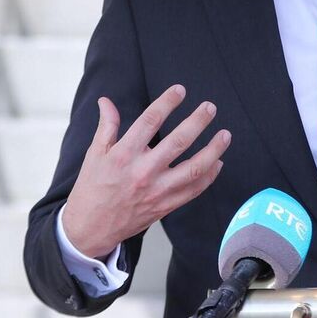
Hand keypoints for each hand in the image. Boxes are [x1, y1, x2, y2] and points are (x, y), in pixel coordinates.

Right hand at [62, 84, 231, 257]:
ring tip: (225, 135)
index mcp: (124, 154)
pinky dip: (209, 176)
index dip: (167, 102)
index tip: (180, 90)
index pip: (150, 121)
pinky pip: (193, 190)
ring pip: (194, 169)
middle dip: (198, 121)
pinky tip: (217, 163)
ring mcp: (157, 191)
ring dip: (213, 150)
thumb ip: (106, 126)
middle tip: (210, 108)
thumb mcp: (94, 154)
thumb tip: (106, 101)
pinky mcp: (165, 206)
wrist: (91, 227)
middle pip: (178, 142)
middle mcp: (143, 172)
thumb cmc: (92, 188)